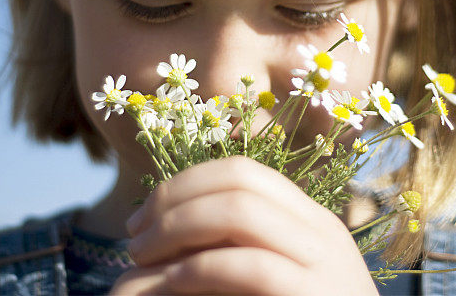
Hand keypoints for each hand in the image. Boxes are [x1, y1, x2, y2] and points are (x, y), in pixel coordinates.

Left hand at [110, 156, 379, 294]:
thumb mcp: (282, 274)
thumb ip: (246, 246)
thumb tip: (181, 223)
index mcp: (311, 219)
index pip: (244, 171)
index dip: (185, 182)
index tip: (144, 215)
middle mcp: (320, 230)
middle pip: (238, 179)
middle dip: (174, 198)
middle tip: (134, 236)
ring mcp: (321, 262)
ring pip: (241, 211)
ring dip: (176, 227)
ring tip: (141, 259)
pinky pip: (248, 266)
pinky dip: (198, 268)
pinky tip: (168, 283)